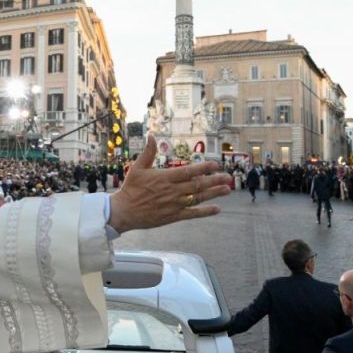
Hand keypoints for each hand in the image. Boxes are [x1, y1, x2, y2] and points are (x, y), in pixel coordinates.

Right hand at [108, 136, 231, 233]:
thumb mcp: (138, 168)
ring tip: (227, 189)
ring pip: (199, 198)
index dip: (204, 168)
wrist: (124, 211)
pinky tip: (217, 209)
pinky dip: (206, 212)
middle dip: (215, 180)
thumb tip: (151, 135)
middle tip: (228, 177)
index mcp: (165, 177)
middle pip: (198, 185)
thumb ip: (148, 152)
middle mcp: (172, 191)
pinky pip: (193, 214)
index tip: (215, 164)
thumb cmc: (130, 189)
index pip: (189, 171)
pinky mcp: (173, 216)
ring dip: (214, 194)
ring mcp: (174, 204)